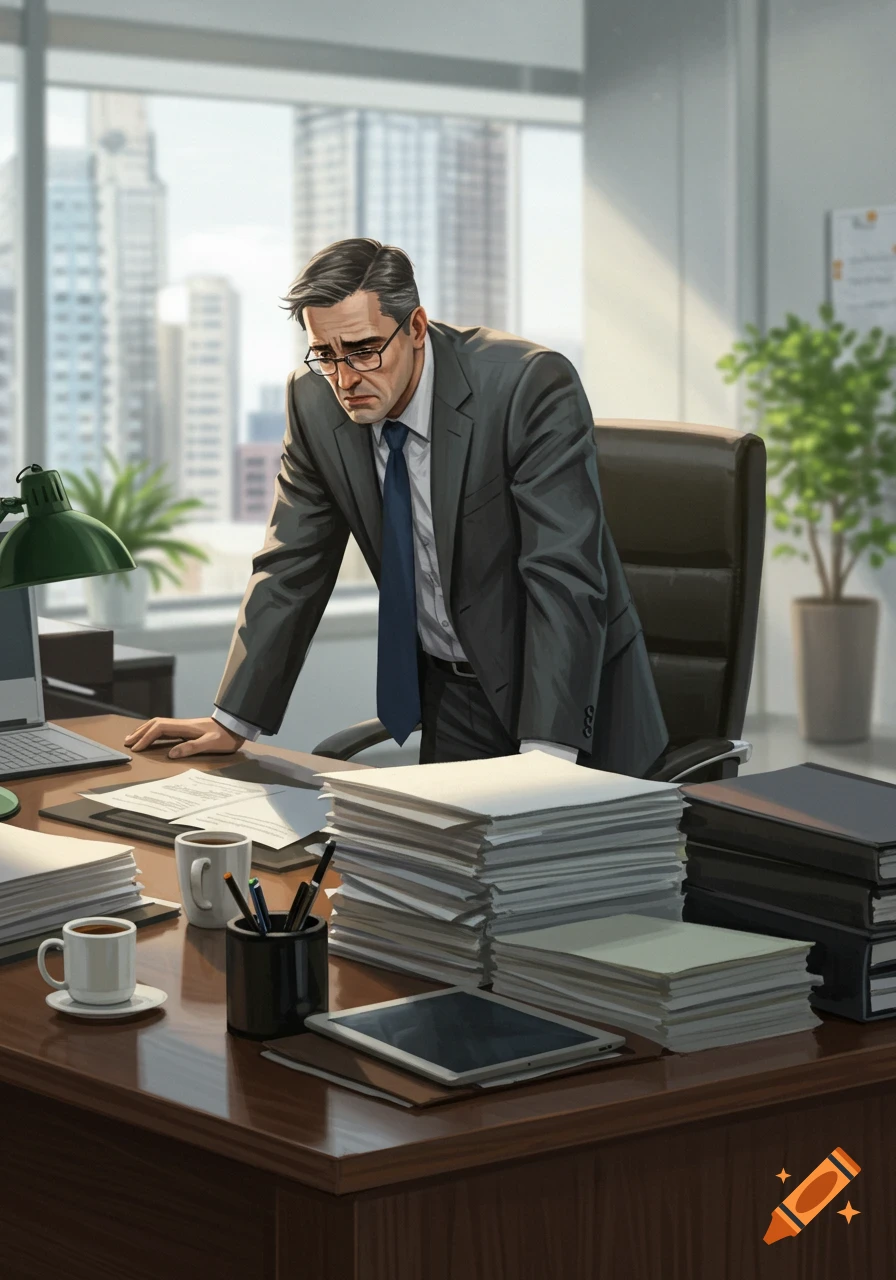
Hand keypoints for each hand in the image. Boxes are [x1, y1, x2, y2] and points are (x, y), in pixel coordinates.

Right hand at [123, 716, 244, 759]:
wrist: (237, 726)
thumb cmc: (226, 736)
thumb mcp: (211, 743)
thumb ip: (192, 747)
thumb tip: (171, 753)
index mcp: (185, 727)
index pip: (159, 728)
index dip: (146, 737)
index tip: (136, 748)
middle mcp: (182, 724)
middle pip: (156, 724)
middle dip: (140, 732)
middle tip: (127, 743)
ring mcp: (184, 725)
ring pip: (159, 724)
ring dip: (145, 730)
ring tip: (134, 738)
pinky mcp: (188, 728)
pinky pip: (166, 728)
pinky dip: (154, 731)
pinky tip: (153, 737)